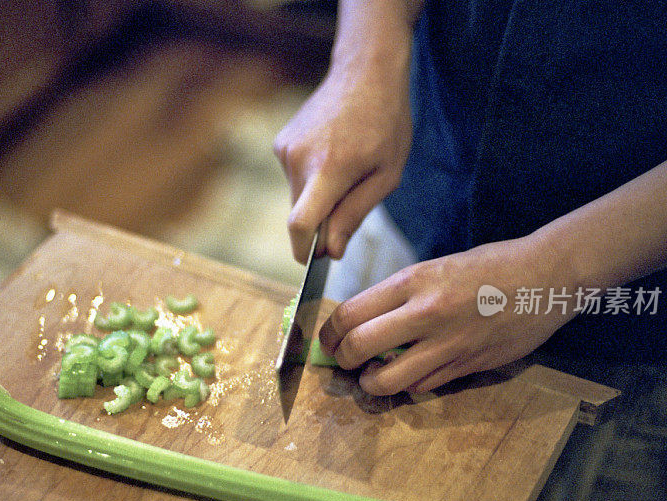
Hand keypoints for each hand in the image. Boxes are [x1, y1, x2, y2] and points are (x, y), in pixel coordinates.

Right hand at [273, 45, 411, 262]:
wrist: (365, 73)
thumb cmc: (386, 124)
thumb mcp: (386, 175)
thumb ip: (355, 214)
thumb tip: (332, 251)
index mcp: (330, 168)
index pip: (301, 224)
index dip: (304, 251)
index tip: (315, 261)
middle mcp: (299, 159)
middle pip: (300, 215)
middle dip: (321, 224)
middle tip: (352, 200)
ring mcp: (285, 149)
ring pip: (297, 198)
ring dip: (318, 199)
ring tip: (346, 168)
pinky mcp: (280, 143)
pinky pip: (294, 179)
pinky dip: (311, 180)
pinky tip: (333, 155)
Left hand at [318, 235, 576, 394]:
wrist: (545, 277)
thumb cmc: (490, 267)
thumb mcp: (435, 269)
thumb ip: (400, 296)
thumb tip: (364, 323)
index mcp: (414, 282)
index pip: (350, 314)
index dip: (329, 333)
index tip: (328, 340)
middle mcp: (426, 313)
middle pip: (360, 347)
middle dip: (342, 360)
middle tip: (344, 361)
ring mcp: (448, 343)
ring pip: (388, 379)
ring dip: (371, 382)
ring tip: (371, 376)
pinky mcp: (468, 366)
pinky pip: (423, 386)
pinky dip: (408, 385)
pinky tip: (410, 375)